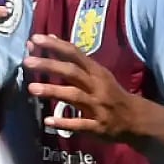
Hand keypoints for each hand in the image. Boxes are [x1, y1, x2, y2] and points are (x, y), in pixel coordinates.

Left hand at [24, 34, 145, 143]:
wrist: (136, 119)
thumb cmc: (110, 92)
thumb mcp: (96, 73)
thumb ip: (73, 58)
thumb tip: (51, 37)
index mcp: (96, 71)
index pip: (74, 54)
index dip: (55, 45)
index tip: (35, 39)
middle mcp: (97, 86)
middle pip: (72, 72)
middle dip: (50, 65)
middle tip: (27, 62)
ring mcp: (98, 106)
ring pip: (74, 96)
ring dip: (53, 91)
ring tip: (31, 88)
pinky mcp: (98, 126)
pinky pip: (80, 124)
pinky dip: (64, 122)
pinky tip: (48, 121)